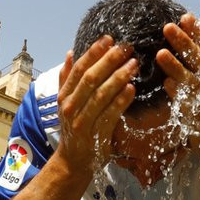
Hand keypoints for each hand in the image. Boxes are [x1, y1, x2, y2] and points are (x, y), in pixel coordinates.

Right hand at [56, 35, 137, 174]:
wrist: (72, 161)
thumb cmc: (74, 128)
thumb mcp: (66, 102)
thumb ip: (67, 78)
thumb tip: (71, 52)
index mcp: (64, 96)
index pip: (79, 69)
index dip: (94, 52)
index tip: (109, 39)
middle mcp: (71, 107)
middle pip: (91, 79)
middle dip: (109, 60)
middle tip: (126, 47)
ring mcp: (83, 121)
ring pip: (101, 95)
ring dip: (118, 77)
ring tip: (134, 64)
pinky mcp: (97, 134)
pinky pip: (110, 115)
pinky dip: (121, 101)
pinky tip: (132, 88)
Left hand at [156, 14, 199, 155]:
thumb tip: (192, 33)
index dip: (198, 32)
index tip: (186, 17)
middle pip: (199, 58)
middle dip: (184, 41)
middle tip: (168, 26)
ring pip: (190, 78)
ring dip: (175, 65)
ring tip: (161, 53)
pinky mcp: (198, 114)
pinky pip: (185, 100)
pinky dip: (176, 91)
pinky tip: (167, 83)